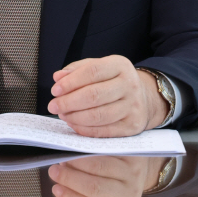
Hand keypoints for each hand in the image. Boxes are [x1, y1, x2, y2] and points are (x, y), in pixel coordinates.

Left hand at [47, 55, 167, 135]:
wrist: (144, 98)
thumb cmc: (114, 81)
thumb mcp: (99, 67)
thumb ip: (77, 70)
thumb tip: (58, 77)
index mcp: (120, 65)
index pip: (92, 72)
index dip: (71, 82)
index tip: (55, 90)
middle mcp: (130, 84)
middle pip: (94, 95)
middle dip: (69, 102)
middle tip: (53, 106)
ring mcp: (132, 106)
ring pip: (98, 115)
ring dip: (75, 117)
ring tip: (63, 115)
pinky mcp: (132, 126)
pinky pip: (104, 131)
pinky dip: (85, 129)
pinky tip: (74, 125)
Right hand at [48, 155, 167, 196]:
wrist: (140, 168)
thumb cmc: (115, 185)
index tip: (55, 189)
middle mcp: (130, 193)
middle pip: (95, 187)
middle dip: (71, 179)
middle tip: (53, 171)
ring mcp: (133, 173)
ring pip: (100, 167)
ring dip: (77, 163)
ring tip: (63, 159)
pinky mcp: (132, 154)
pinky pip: (106, 150)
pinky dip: (89, 149)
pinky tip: (76, 148)